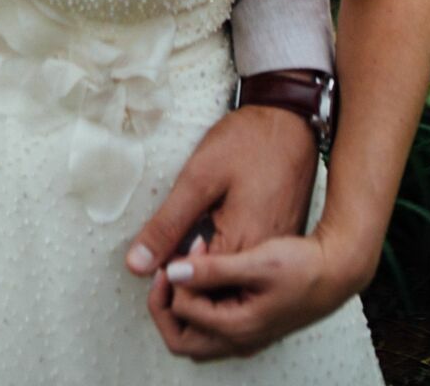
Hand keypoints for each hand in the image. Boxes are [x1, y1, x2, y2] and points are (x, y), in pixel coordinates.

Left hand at [125, 104, 318, 356]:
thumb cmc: (247, 142)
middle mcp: (263, 263)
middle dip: (186, 291)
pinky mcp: (278, 246)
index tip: (157, 261)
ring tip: (183, 251)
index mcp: (243, 249)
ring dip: (203, 283)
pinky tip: (207, 249)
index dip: (171, 284)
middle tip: (166, 256)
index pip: (199, 298)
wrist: (292, 122)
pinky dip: (222, 273)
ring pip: (233, 296)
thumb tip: (136, 265)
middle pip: (218, 306)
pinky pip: (247, 278)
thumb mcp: (198, 177)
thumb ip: (167, 224)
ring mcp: (273, 256)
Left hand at [147, 223, 361, 358]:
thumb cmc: (303, 266)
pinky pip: (211, 325)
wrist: (337, 271)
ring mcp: (245, 335)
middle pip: (182, 339)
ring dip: (182, 304)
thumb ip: (213, 269)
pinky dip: (199, 303)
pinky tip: (204, 273)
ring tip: (186, 268)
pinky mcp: (249, 323)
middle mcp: (239, 340)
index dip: (176, 278)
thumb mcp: (256, 261)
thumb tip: (173, 272)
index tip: (189, 248)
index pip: (182, 313)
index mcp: (238, 328)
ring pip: (195, 334)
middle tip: (168, 270)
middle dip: (165, 304)